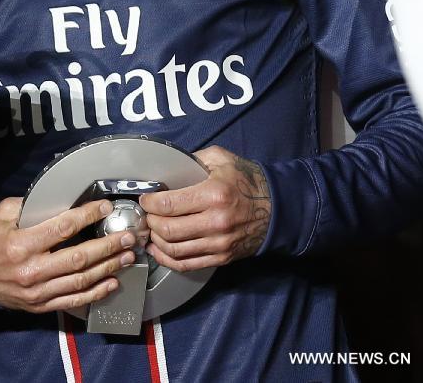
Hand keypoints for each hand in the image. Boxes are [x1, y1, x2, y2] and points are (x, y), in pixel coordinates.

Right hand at [0, 197, 136, 312]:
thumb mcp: (2, 214)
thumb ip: (30, 205)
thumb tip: (59, 197)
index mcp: (22, 244)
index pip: (63, 228)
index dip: (88, 216)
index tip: (105, 207)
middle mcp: (32, 270)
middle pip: (79, 257)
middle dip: (108, 246)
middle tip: (128, 236)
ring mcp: (38, 292)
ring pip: (81, 281)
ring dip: (108, 268)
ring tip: (127, 257)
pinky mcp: (40, 306)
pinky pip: (73, 301)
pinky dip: (95, 293)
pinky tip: (112, 282)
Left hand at [139, 145, 270, 271]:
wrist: (277, 208)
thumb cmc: (248, 181)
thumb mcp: (222, 159)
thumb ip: (195, 158)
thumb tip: (170, 164)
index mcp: (214, 194)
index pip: (169, 204)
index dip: (150, 203)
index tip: (145, 199)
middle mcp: (216, 222)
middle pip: (168, 230)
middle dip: (151, 222)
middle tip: (147, 215)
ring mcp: (219, 243)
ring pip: (175, 250)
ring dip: (156, 242)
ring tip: (151, 231)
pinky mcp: (222, 257)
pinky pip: (187, 264)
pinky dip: (168, 260)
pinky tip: (159, 251)